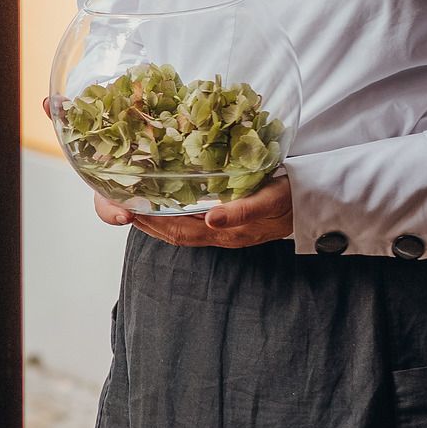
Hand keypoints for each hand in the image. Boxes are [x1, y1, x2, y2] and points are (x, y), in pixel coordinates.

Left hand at [97, 167, 295, 246]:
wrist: (314, 199)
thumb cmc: (291, 196)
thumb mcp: (271, 200)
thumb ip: (244, 211)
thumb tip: (212, 219)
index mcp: (225, 229)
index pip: (178, 231)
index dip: (151, 222)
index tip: (124, 210)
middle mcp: (218, 232)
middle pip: (171, 231)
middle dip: (142, 220)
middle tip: (112, 205)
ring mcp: (220, 226)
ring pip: (178, 227)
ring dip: (151, 217)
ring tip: (125, 202)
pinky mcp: (223, 217)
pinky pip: (190, 219)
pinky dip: (170, 211)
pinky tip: (157, 200)